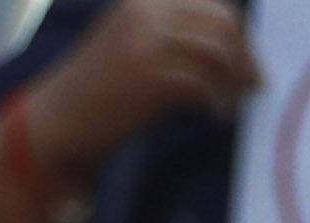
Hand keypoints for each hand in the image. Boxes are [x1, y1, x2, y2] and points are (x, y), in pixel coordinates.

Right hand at [17, 0, 258, 177]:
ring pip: (219, 52)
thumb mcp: (129, 43)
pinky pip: (205, 83)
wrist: (55, 123)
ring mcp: (146, 42)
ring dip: (234, 82)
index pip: (212, 5)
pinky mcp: (149, 76)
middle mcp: (145, 12)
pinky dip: (217, 102)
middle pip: (223, 23)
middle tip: (254, 85)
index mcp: (143, 0)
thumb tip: (227, 46)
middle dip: (246, 56)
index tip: (247, 62)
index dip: (238, 35)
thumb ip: (169, 33)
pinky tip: (213, 116)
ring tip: (230, 105)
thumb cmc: (95, 93)